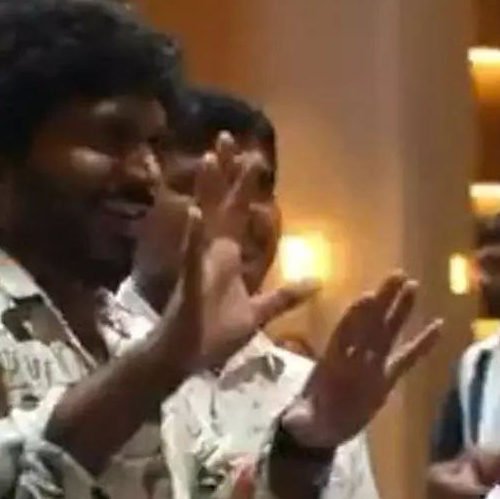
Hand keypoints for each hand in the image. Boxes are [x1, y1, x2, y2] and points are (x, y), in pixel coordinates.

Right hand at [153, 134, 318, 372]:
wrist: (182, 362)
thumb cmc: (213, 336)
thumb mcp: (258, 314)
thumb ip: (284, 297)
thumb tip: (317, 282)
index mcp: (227, 257)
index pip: (238, 213)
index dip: (244, 185)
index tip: (254, 155)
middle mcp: (211, 254)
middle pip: (221, 205)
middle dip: (226, 173)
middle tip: (227, 136)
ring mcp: (199, 266)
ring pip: (206, 221)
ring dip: (210, 191)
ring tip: (212, 158)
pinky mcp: (190, 286)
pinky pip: (192, 258)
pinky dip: (194, 237)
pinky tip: (195, 213)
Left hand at [280, 274, 443, 448]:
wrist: (321, 430)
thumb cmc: (308, 421)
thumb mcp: (302, 420)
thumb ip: (302, 418)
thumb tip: (297, 421)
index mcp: (331, 364)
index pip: (345, 336)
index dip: (354, 319)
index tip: (366, 297)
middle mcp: (353, 358)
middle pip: (370, 325)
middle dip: (383, 301)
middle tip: (398, 275)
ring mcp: (371, 366)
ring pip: (387, 334)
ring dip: (400, 311)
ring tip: (414, 286)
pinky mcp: (386, 378)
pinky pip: (406, 358)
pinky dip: (422, 344)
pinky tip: (438, 326)